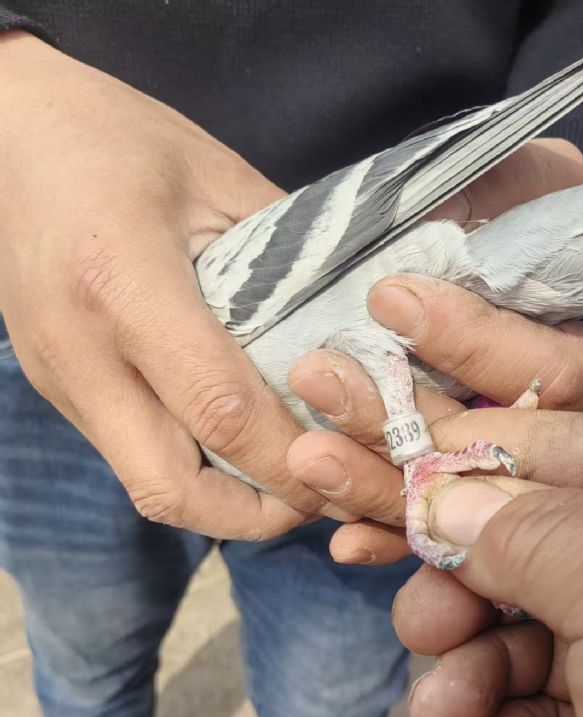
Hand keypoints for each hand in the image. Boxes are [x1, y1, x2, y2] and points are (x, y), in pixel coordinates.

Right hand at [0, 32, 342, 538]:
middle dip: (258, 513)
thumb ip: (284, 264)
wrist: (6, 138)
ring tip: (286, 480)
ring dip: (226, 506)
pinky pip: (134, 459)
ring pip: (148, 488)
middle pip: (171, 488)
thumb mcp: (218, 181)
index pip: (219, 410)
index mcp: (123, 284)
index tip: (348, 458)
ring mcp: (61, 381)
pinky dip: (196, 472)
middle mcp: (82, 352)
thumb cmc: (116, 140)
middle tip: (318, 494)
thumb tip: (350, 339)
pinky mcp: (58, 391)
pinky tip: (236, 448)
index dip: (291, 456)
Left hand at [285, 139, 582, 560]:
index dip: (476, 343)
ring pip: (454, 494)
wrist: (472, 250)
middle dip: (403, 422)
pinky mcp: (465, 493)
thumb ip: (507, 194)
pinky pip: (432, 525)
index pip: (557, 374)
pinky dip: (388, 531)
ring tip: (310, 457)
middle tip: (319, 381)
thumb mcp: (521, 181)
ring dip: (381, 482)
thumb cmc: (506, 210)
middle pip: (495, 450)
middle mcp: (568, 427)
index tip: (389, 299)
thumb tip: (449, 225)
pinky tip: (342, 540)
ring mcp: (512, 466)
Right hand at [392, 407, 582, 716]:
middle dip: (464, 587)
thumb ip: (532, 528)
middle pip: (532, 545)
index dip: (504, 454)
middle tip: (426, 624)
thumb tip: (446, 494)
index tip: (420, 476)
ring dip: (470, 675)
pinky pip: (528, 715)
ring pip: (514, 635)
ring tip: (455, 715)